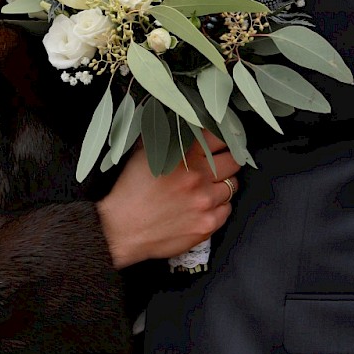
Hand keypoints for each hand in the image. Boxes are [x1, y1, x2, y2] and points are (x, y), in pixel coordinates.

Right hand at [97, 133, 240, 267]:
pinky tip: (203, 205)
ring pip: (232, 186)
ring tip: (206, 187)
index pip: (219, 137)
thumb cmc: (130, 191)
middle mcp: (199, 177)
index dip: (220, 138)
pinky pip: (226, 209)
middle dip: (226, 160)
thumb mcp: (145, 153)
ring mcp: (205, 202)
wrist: (120, 228)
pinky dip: (218, 206)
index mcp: (184, 155)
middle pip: (233, 161)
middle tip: (217, 164)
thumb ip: (168, 137)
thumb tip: (184, 125)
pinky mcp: (207, 224)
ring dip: (222, 184)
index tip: (219, 142)